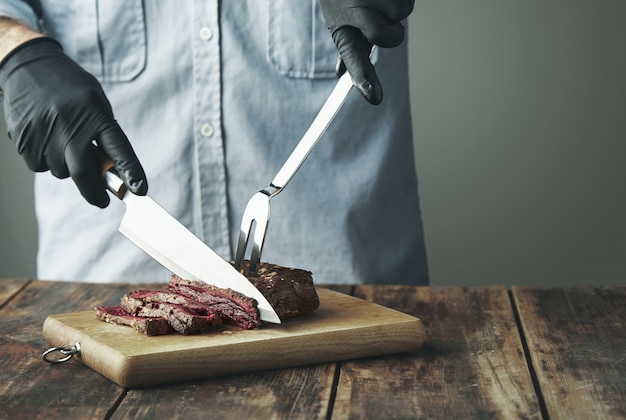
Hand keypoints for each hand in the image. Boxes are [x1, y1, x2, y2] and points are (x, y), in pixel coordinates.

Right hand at [0, 37, 146, 207]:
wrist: (29, 65)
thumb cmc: (71, 89)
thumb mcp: (96, 103)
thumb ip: (104, 135)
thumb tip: (110, 175)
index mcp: (95, 113)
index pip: (118, 148)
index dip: (130, 171)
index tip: (139, 190)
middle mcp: (70, 124)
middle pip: (83, 172)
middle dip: (94, 193)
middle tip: (102, 201)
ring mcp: (44, 132)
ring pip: (60, 171)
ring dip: (66, 167)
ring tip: (62, 141)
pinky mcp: (24, 138)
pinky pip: (39, 165)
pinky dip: (44, 160)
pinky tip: (44, 138)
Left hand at [320, 0, 414, 103]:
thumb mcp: (338, 19)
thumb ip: (348, 48)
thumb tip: (341, 74)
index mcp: (343, 26)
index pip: (353, 58)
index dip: (364, 79)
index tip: (373, 98)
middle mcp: (356, 11)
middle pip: (393, 37)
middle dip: (392, 29)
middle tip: (377, 14)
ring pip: (404, 11)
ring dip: (396, 4)